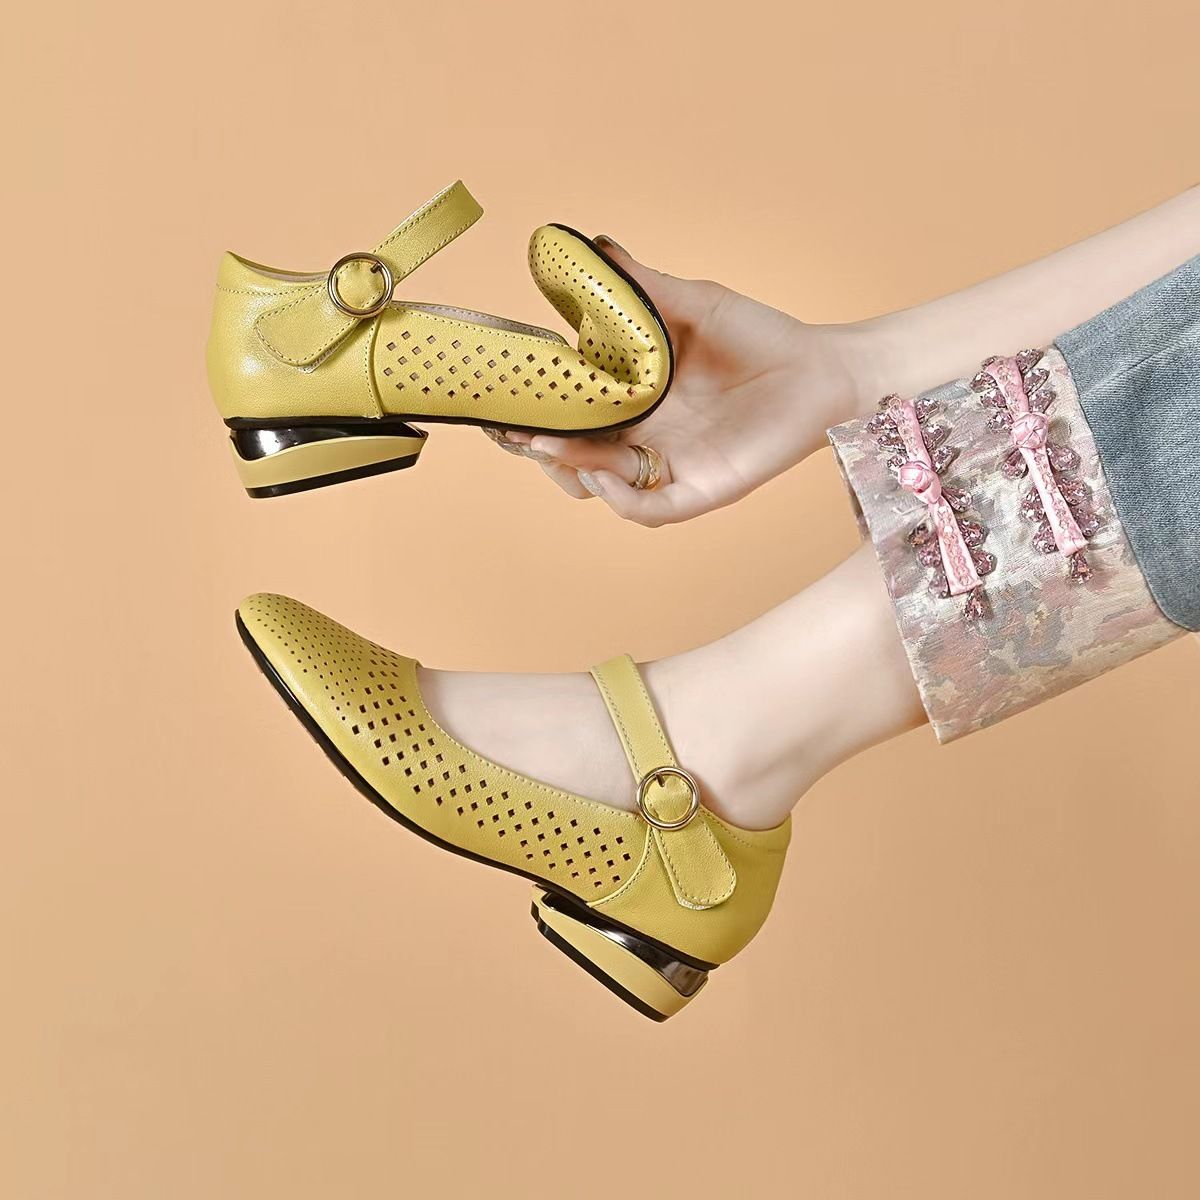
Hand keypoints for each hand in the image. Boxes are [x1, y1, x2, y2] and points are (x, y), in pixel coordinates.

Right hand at [491, 235, 868, 525]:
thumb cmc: (760, 337)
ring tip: (552, 446)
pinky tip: (602, 474)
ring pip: (605, 485)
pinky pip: (653, 507)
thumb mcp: (693, 305)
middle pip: (576, 457)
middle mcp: (645, 436)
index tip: (502, 396)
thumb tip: (595, 244)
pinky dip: (622, 498)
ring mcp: (671, 465)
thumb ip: (643, 286)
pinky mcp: (703, 488)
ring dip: (573, 471)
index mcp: (635, 397)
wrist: (821, 370)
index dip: (535, 409)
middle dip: (542, 448)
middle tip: (517, 430)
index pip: (572, 412)